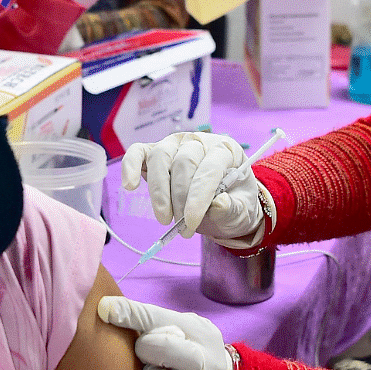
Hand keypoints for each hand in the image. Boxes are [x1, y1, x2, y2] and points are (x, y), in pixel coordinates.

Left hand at [98, 296, 232, 369]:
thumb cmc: (190, 350)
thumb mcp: (177, 325)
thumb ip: (144, 316)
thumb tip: (104, 307)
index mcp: (201, 334)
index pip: (159, 319)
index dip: (131, 315)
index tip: (106, 310)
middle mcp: (207, 364)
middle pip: (161, 348)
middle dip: (146, 349)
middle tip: (149, 354)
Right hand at [121, 132, 264, 244]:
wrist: (222, 202)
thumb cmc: (232, 203)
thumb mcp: (241, 210)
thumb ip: (232, 208)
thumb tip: (219, 204)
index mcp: (226, 151)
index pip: (210, 168)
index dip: (199, 196)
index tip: (192, 221)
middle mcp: (199, 141)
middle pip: (184, 163)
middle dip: (180, 199)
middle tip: (182, 228)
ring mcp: (176, 144)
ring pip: (160, 157)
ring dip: (159, 191)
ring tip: (164, 218)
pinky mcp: (154, 151)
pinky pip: (138, 152)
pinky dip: (130, 166)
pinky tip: (129, 186)